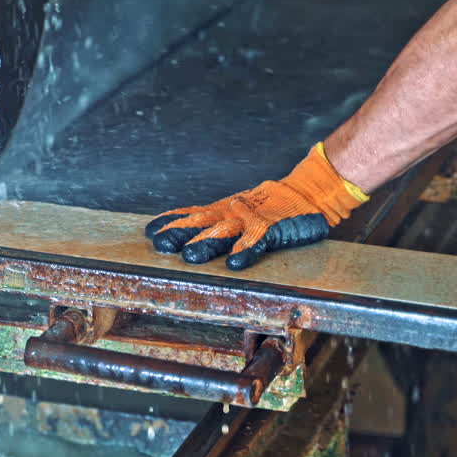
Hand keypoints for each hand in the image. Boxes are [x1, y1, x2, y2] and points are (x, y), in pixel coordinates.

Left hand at [144, 143, 367, 269]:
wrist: (307, 192)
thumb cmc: (270, 205)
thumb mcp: (238, 210)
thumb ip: (216, 221)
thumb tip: (187, 236)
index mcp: (223, 210)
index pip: (191, 215)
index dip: (170, 222)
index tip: (148, 231)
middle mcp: (232, 214)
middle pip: (200, 224)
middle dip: (179, 234)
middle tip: (160, 245)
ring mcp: (251, 222)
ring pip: (224, 234)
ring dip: (206, 244)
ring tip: (190, 256)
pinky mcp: (272, 230)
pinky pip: (257, 243)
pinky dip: (245, 253)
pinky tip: (234, 264)